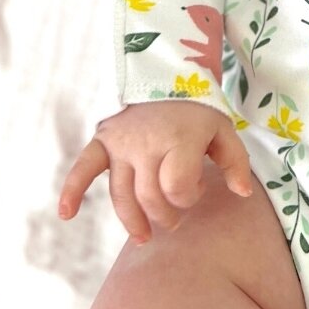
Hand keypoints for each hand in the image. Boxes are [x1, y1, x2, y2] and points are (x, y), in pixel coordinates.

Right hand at [57, 101, 252, 241]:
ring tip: (144, 237)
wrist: (166, 71)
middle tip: (176, 219)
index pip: (177, 187)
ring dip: (132, 221)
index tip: (196, 189)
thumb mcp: (224, 130)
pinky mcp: (103, 141)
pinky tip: (66, 214)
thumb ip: (236, 162)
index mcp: (178, 140)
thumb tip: (242, 195)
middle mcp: (146, 144)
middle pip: (150, 197)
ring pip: (122, 194)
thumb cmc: (198, 107)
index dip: (188, 197)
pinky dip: (72, 191)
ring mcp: (121, 144)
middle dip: (165, 215)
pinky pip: (83, 168)